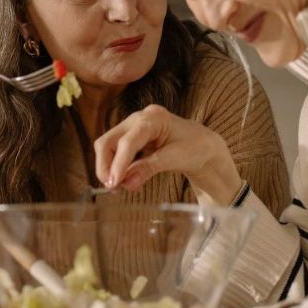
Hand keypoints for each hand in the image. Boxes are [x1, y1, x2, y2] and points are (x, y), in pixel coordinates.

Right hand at [93, 104, 241, 204]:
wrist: (202, 144)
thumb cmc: (195, 147)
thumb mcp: (175, 158)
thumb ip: (149, 168)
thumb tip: (127, 183)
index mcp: (153, 118)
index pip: (128, 141)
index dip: (118, 164)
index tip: (114, 184)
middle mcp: (138, 118)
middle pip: (108, 141)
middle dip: (105, 166)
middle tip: (112, 189)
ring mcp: (132, 126)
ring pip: (107, 147)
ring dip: (109, 169)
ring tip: (120, 188)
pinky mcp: (130, 137)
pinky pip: (115, 152)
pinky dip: (116, 168)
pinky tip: (126, 181)